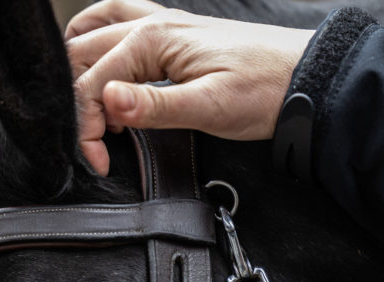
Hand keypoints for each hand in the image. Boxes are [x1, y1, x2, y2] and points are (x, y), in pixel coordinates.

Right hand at [66, 0, 314, 174]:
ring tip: (85, 106)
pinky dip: (101, 37)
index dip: (86, 125)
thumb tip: (107, 100)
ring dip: (80, 65)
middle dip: (77, 100)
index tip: (98, 158)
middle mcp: (152, 25)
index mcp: (153, 40)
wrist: (306, 77)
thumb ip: (154, 106)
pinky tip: (103, 59)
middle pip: (85, 55)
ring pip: (96, 31)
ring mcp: (163, 26)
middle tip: (92, 141)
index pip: (93, 82)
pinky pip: (122, 21)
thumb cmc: (265, 90)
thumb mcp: (210, 107)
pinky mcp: (175, 36)